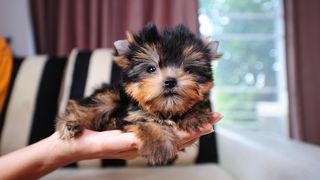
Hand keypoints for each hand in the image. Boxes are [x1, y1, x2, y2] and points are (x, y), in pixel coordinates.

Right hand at [54, 112, 222, 161]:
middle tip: (216, 118)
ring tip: (204, 120)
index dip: (194, 131)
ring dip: (188, 126)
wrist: (74, 145)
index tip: (212, 123)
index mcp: (142, 144)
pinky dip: (173, 126)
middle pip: (177, 136)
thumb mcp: (108, 141)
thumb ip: (128, 141)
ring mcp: (140, 138)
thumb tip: (148, 141)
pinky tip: (177, 124)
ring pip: (170, 133)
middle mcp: (145, 142)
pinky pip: (159, 130)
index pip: (174, 139)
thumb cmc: (88, 142)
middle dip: (197, 127)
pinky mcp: (134, 132)